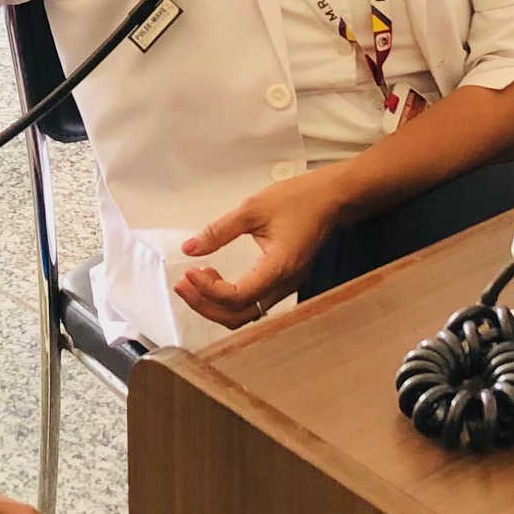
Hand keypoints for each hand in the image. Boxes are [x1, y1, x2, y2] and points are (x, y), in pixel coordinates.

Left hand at [175, 163, 353, 330]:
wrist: (331, 198)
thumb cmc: (298, 199)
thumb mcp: (253, 208)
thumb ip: (219, 230)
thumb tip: (190, 248)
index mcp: (279, 267)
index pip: (238, 296)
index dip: (209, 290)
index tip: (189, 272)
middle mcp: (285, 284)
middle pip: (239, 315)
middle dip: (206, 305)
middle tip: (182, 285)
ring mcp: (287, 286)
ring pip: (246, 313)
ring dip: (216, 304)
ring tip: (193, 283)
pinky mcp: (284, 281)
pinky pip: (253, 303)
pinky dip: (230, 299)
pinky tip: (215, 280)